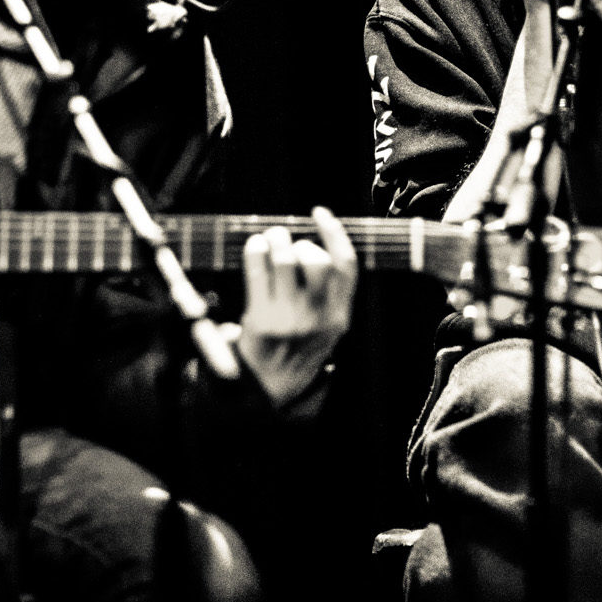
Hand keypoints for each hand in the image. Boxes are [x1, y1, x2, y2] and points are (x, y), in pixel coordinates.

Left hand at [228, 207, 356, 405]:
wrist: (268, 388)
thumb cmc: (297, 349)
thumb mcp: (327, 329)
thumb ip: (330, 295)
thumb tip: (316, 245)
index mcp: (339, 317)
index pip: (346, 265)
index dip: (334, 233)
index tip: (320, 214)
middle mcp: (318, 317)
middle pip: (316, 259)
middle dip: (300, 240)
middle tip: (287, 241)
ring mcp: (289, 318)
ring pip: (285, 259)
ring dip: (275, 239)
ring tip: (270, 239)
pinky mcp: (261, 319)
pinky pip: (258, 270)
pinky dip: (255, 250)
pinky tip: (255, 247)